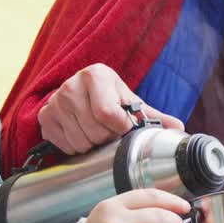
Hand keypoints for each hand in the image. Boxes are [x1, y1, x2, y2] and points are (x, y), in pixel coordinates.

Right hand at [38, 64, 182, 153]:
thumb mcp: (132, 103)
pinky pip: (64, 145)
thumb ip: (155, 117)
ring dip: (92, 145)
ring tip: (96, 132)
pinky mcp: (44, 117)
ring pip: (79, 141)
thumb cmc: (111, 99)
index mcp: (96, 75)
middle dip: (106, 138)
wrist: (82, 96)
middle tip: (109, 132)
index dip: (119, 128)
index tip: (123, 127)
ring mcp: (54, 101)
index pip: (107, 113)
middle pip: (94, 130)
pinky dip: (75, 147)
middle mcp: (71, 84)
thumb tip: (179, 130)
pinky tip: (81, 135)